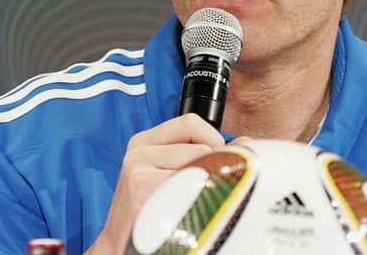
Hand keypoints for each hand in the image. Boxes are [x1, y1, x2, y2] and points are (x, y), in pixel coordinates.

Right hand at [86, 114, 225, 253]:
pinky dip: (200, 202)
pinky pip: (194, 190)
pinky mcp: (146, 196)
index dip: (213, 140)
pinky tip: (187, 214)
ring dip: (206, 188)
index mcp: (143, 143)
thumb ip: (201, 151)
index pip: (191, 123)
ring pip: (202, 169)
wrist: (121, 247)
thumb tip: (245, 143)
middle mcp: (138, 155)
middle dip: (212, 169)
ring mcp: (140, 176)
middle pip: (203, 148)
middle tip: (201, 191)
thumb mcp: (166, 172)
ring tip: (190, 204)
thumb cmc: (150, 210)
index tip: (215, 159)